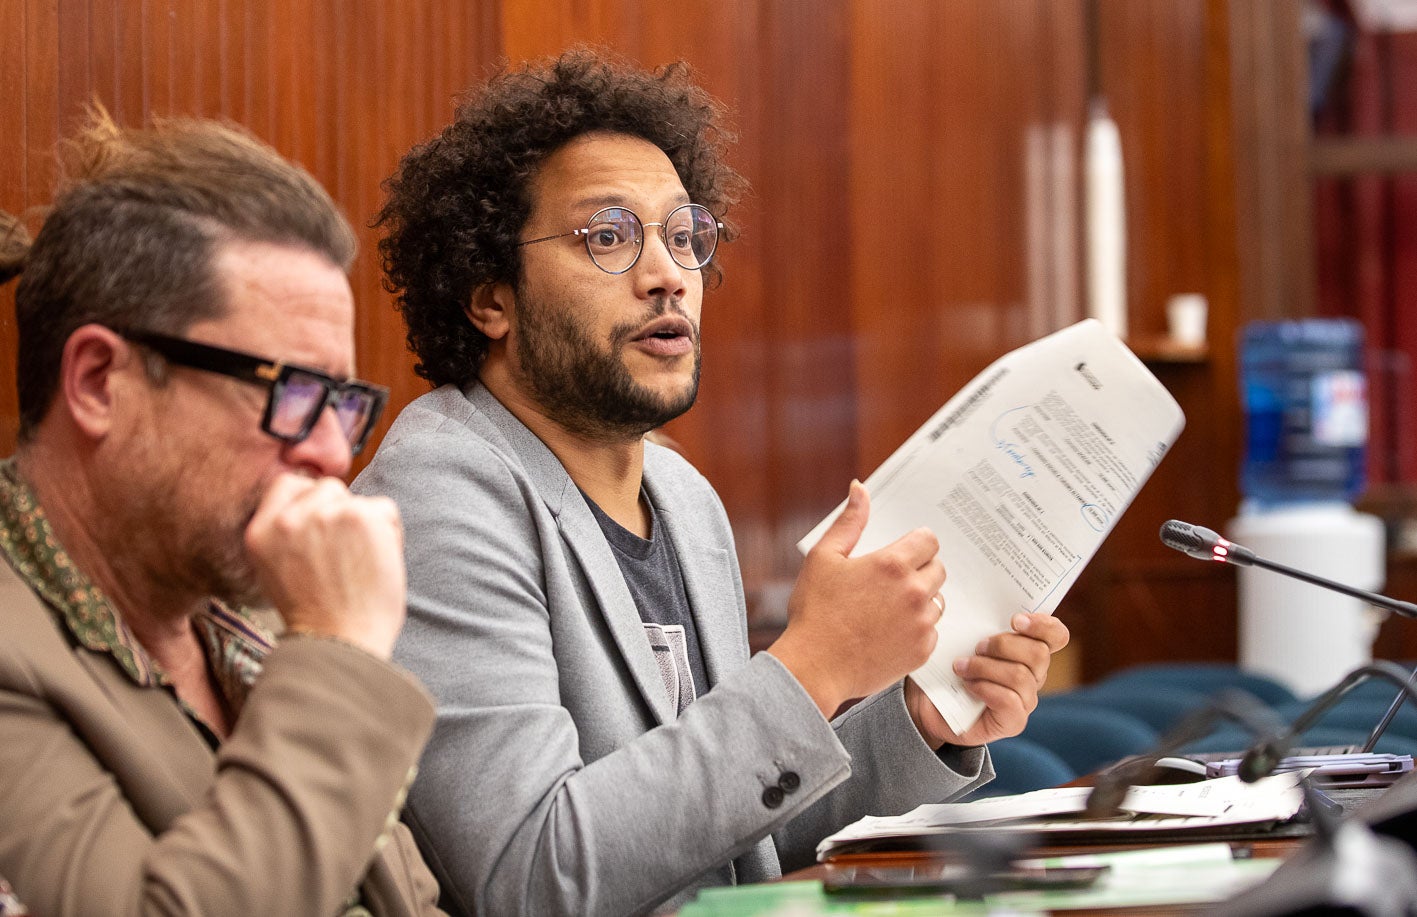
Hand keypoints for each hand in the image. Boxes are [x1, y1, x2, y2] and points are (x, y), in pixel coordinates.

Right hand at [244, 473, 406, 659]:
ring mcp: (325, 515)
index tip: (325, 523)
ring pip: (358, 499)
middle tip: (345, 554)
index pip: (287, 484)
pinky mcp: (361, 517)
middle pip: (328, 488)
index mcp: (261, 531)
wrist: (341, 643)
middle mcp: (289, 518)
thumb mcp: (277, 570)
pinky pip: (385, 509)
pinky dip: (390, 533)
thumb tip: (316, 506)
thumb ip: (288, 534)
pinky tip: (377, 563)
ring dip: (367, 524)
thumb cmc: (318, 616)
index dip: (312, 499)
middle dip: (342, 512)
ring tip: (360, 564)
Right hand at [767, 481, 946, 717]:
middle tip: (891, 583)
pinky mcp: (922, 651)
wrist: (815, 666)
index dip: (916, 544)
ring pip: (937, 601)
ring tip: (888, 610)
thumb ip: (849, 522)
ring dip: (920, 601)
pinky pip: (931, 631)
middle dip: (920, 570)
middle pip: (938, 569)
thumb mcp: (824, 558)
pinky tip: (890, 633)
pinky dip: (916, 630)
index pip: (929, 540)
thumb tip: (860, 488)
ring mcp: (921, 623)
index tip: (903, 553)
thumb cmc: (815, 611)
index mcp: (892, 564)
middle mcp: (914, 592)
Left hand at [905, 612, 1070, 747]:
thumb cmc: (945, 664)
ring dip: (986, 667)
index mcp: (1028, 649)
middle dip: (1004, 645)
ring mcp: (1025, 700)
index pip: (1056, 635)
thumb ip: (976, 619)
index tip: (1015, 619)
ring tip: (960, 667)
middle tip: (977, 646)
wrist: (927, 703)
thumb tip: (975, 594)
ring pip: (1021, 677)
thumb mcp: (960, 635)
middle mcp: (1034, 674)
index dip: (1043, 625)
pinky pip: (1009, 701)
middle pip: (1039, 654)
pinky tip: (968, 686)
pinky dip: (985, 689)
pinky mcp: (1013, 721)